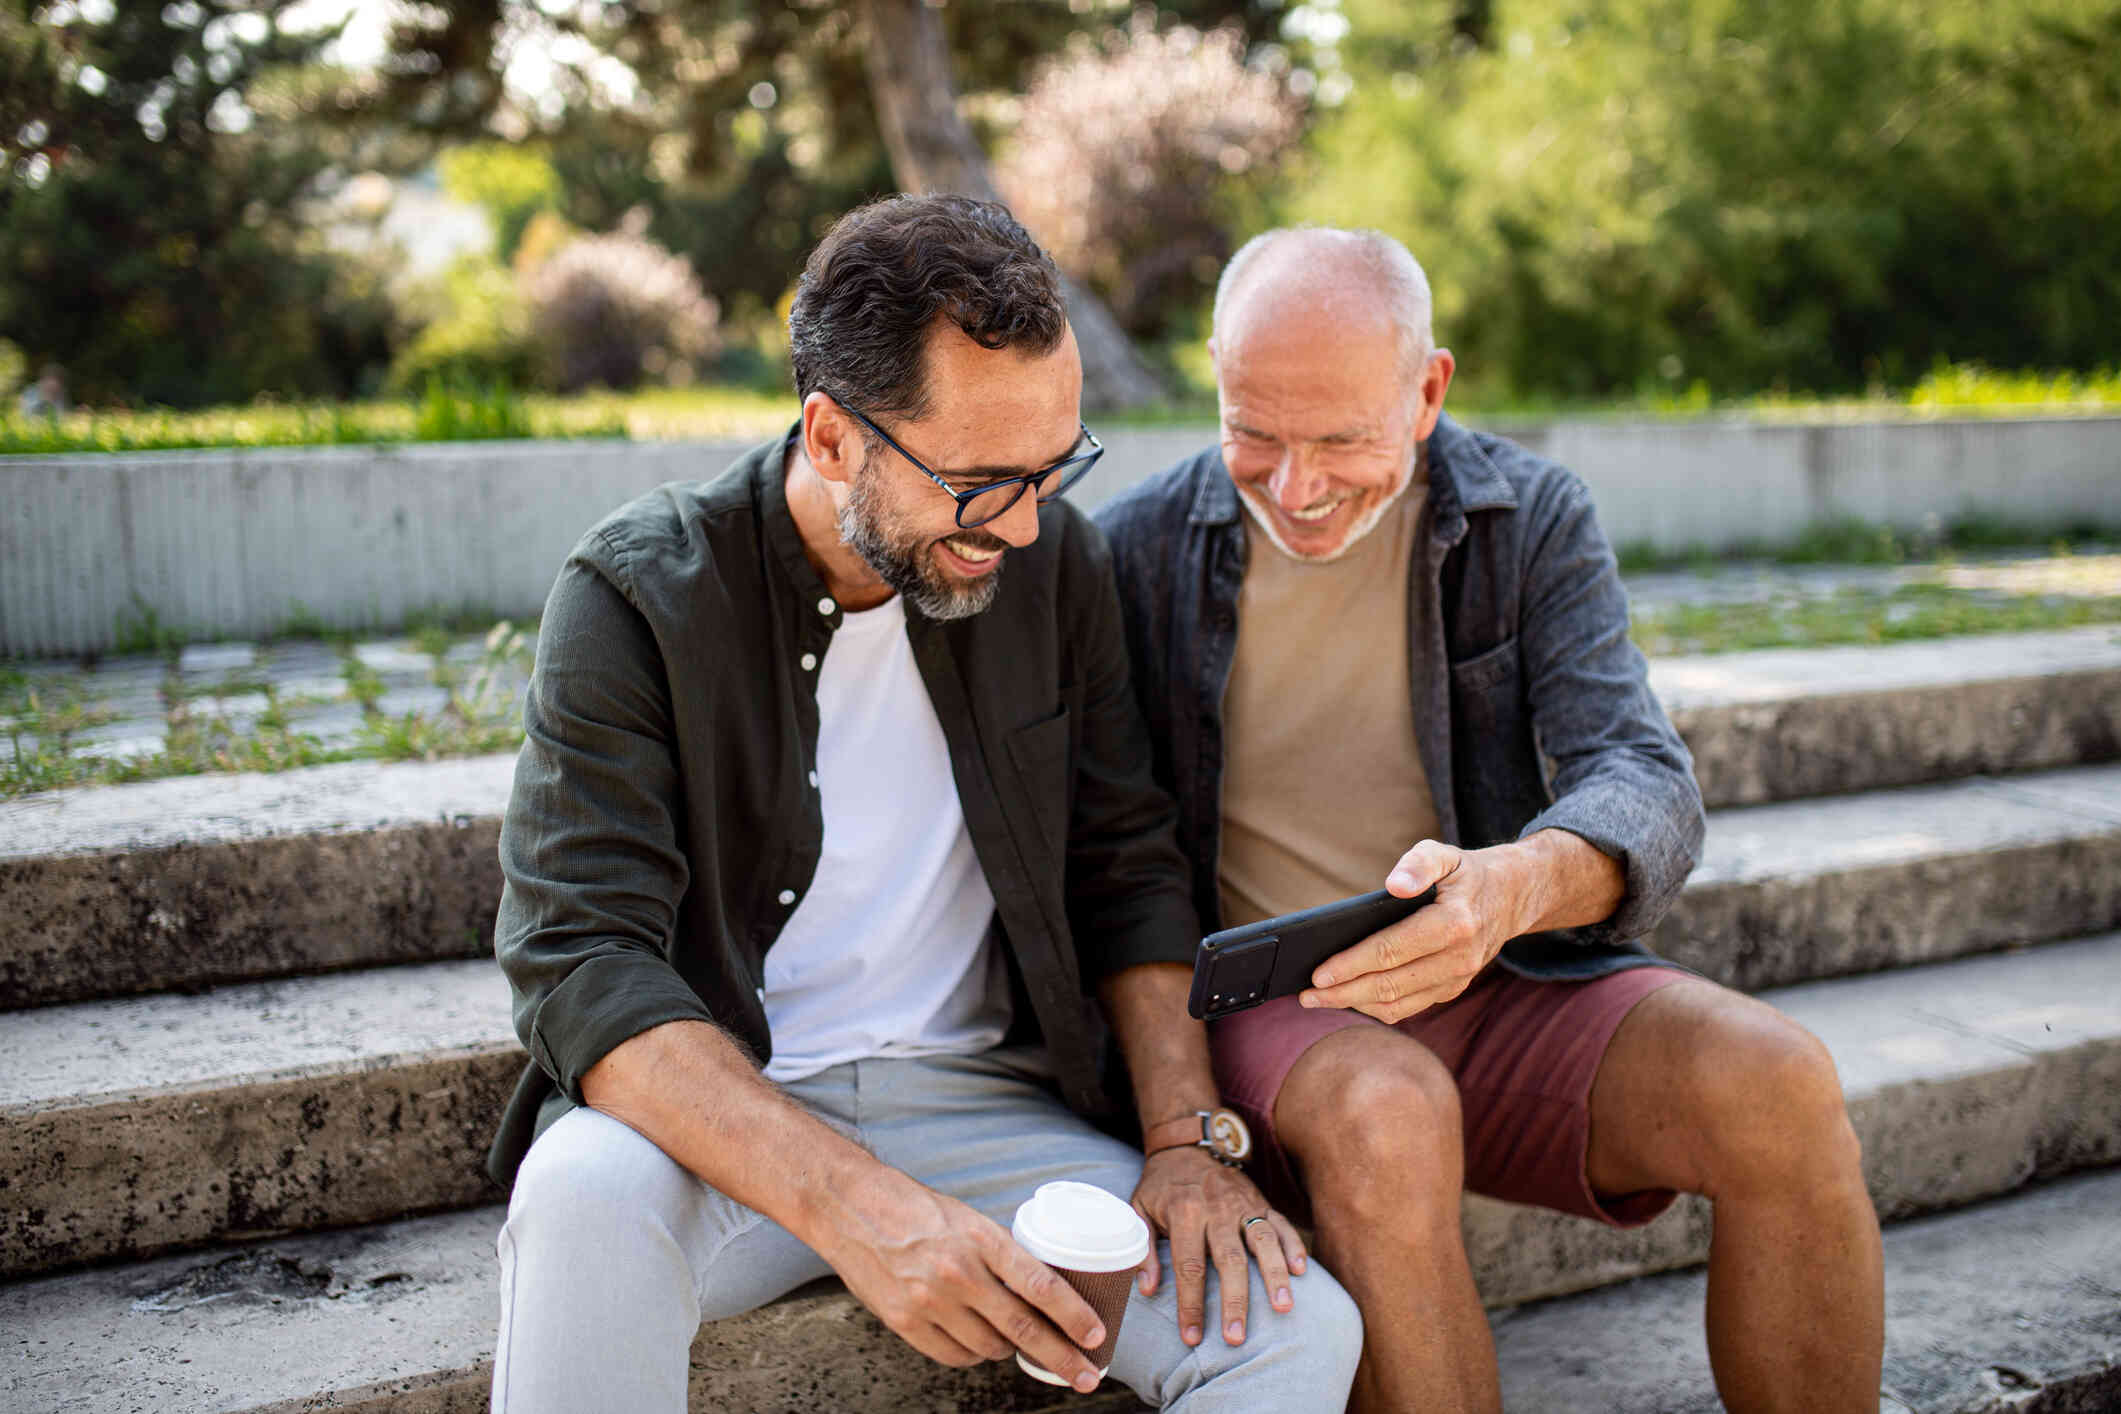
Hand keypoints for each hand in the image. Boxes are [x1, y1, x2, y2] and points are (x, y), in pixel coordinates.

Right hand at [819, 1172, 1108, 1391]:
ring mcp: (929, 1302)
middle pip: (1022, 1329)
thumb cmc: (914, 1208)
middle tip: (1086, 1376)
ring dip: (1009, 1350)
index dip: (1073, 1315)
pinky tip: (978, 1344)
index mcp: (980, 1239)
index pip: (1040, 1284)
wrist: (851, 1208)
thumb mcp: (967, 1219)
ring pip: (989, 1348)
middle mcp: (958, 1273)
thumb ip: (999, 1254)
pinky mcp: (904, 1323)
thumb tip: (1038, 1290)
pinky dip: (973, 1355)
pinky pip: (954, 1356)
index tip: (1096, 1336)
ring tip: (1015, 1341)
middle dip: (1062, 1357)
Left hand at [1129, 1145, 1307, 1347]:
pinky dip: (1293, 1246)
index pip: (1189, 1266)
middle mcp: (1217, 1209)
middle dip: (1234, 1301)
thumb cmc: (1161, 1185)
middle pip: (1229, 1260)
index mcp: (1184, 1212)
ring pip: (1263, 1241)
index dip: (1191, 1304)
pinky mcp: (1261, 1201)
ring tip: (1283, 1308)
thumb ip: (1143, 1249)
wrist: (1187, 1144)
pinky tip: (1301, 1272)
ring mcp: (1243, 1204)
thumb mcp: (1139, 1209)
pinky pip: (1281, 1224)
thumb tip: (1148, 1290)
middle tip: (1236, 1337)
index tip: (1192, 1337)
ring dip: (1274, 1275)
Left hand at [1299, 839, 1524, 1022]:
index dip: (1351, 965)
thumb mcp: (1444, 854)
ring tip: (1321, 1000)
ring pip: (1400, 1004)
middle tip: (1307, 995)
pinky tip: (1351, 999)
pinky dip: (1378, 1007)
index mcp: (1454, 923)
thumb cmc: (1465, 873)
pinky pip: (1411, 1007)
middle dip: (1344, 993)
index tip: (1318, 974)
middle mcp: (1459, 957)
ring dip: (1357, 1006)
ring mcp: (1459, 978)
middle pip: (1391, 985)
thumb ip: (1418, 863)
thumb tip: (1394, 885)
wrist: (1512, 896)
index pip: (1391, 951)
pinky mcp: (1454, 988)